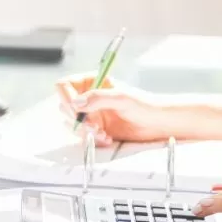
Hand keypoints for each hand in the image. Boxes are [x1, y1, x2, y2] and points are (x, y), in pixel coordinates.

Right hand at [53, 73, 173, 146]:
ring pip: (72, 123)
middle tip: (93, 126)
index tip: (76, 110)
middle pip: (65, 106)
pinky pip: (82, 136)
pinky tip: (107, 139)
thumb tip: (76, 103)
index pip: (65, 85)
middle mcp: (88, 97)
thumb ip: (98, 98)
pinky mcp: (94, 129)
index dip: (66, 97)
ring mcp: (90, 114)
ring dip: (84, 131)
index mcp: (91, 82)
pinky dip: (92, 139)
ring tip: (103, 134)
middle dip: (77, 119)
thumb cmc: (144, 105)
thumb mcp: (122, 98)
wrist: (157, 124)